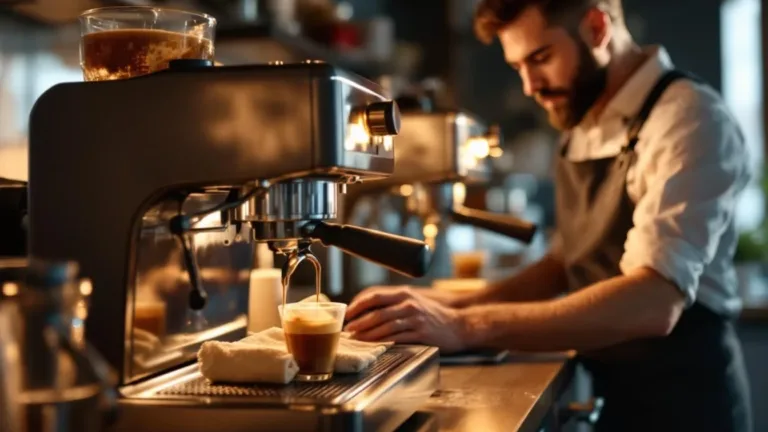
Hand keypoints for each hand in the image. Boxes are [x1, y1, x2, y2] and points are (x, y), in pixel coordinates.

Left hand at [344, 286, 466, 353]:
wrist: (459, 325)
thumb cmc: (433, 314)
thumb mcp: (413, 301)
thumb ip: (393, 302)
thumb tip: (367, 309)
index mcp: (404, 294)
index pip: (374, 296)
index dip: (358, 305)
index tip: (347, 314)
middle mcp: (409, 304)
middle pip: (377, 313)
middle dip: (359, 323)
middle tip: (347, 330)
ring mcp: (415, 319)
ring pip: (385, 327)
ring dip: (368, 335)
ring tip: (356, 339)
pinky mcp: (421, 334)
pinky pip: (397, 339)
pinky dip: (383, 343)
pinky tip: (375, 346)